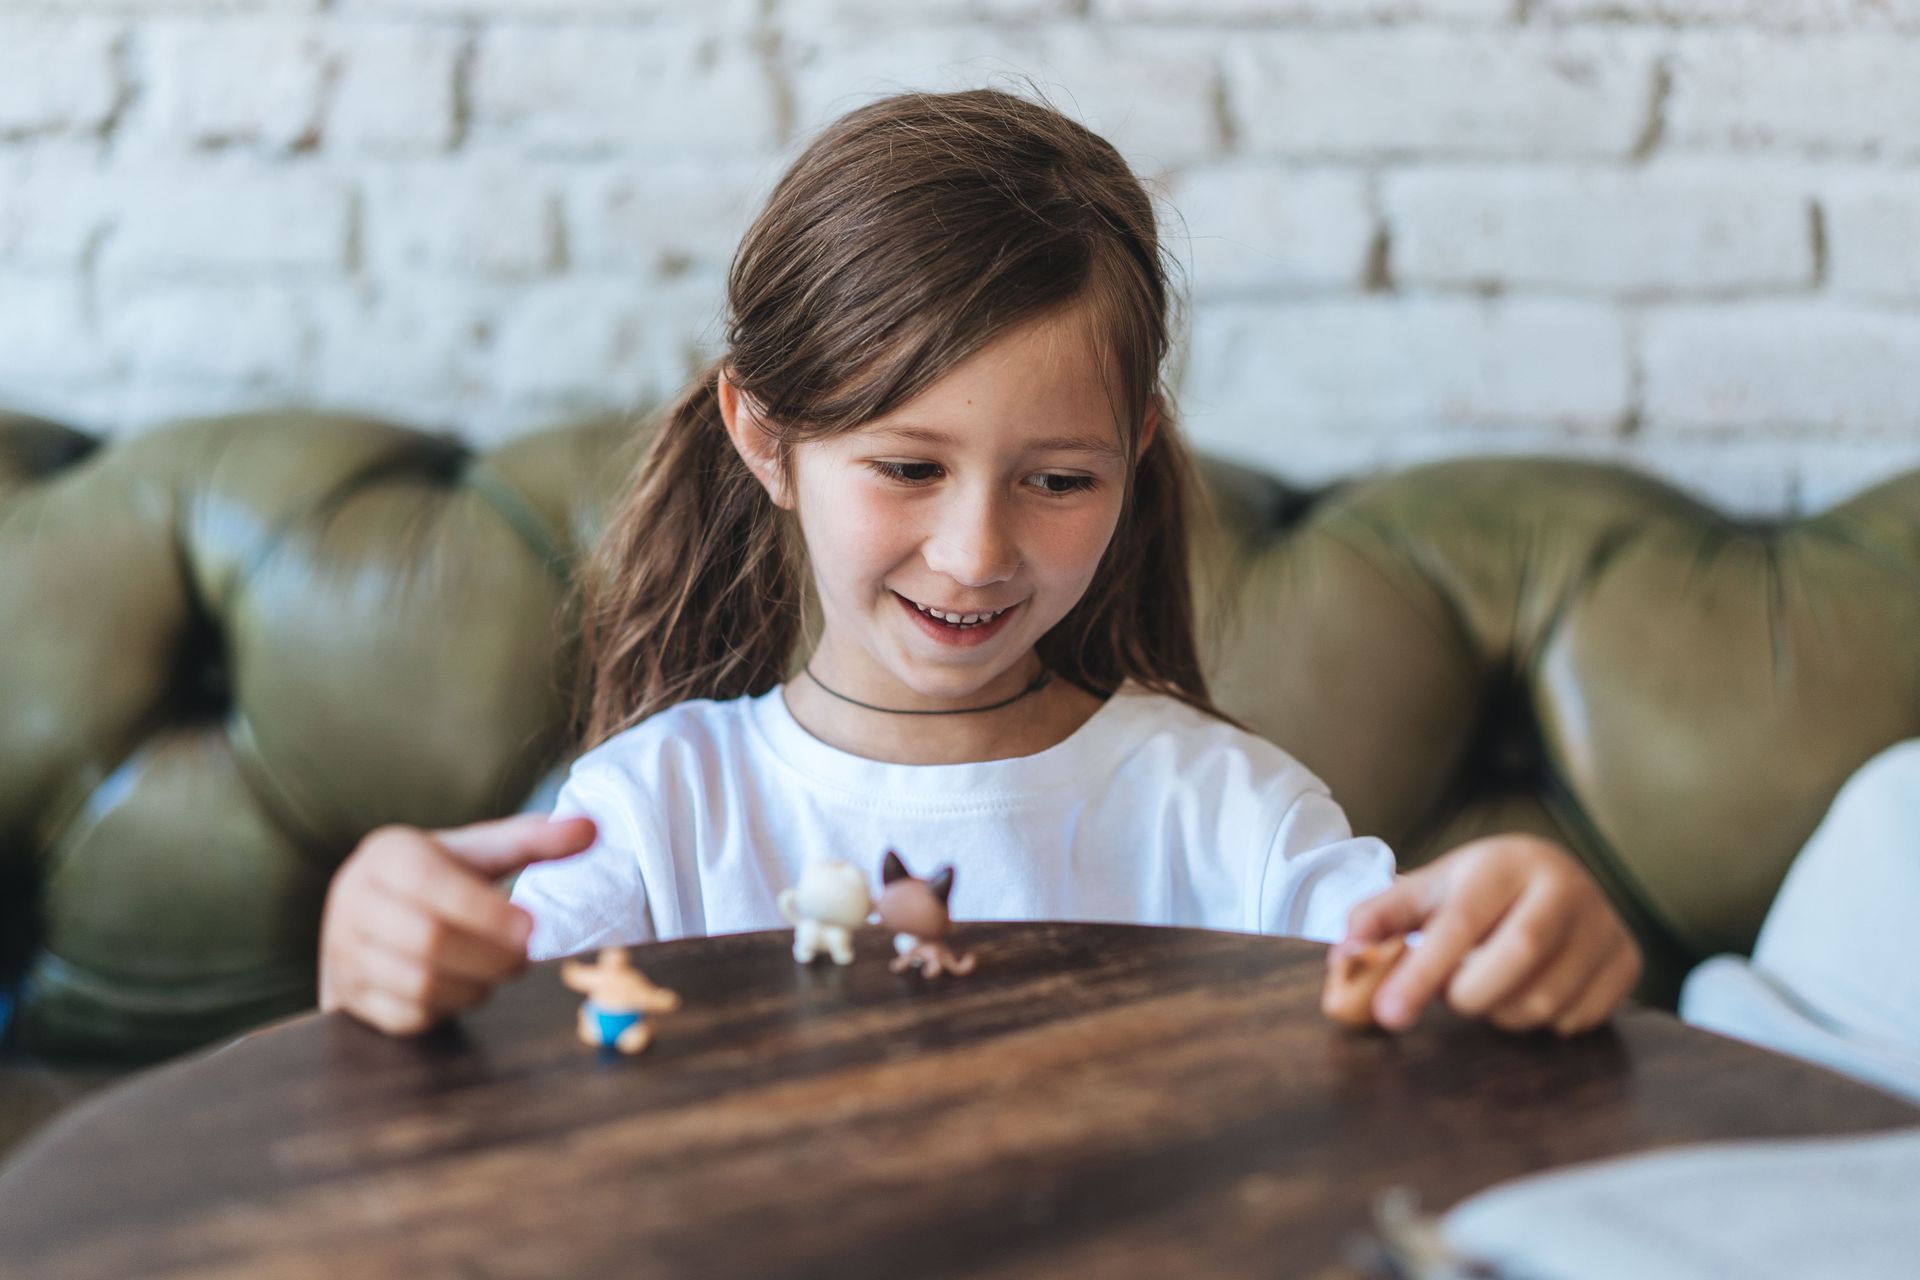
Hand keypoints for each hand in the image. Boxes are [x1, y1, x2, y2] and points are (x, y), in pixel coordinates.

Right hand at [319, 813, 597, 1035]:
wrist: (370, 913)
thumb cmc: (437, 879)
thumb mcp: (478, 853)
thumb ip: (532, 841)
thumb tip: (592, 829)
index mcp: (388, 855)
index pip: (434, 886)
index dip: (489, 914)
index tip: (533, 929)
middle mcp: (354, 900)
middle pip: (429, 941)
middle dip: (490, 957)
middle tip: (524, 959)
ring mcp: (343, 953)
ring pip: (419, 984)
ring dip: (475, 987)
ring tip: (499, 972)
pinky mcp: (346, 997)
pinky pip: (405, 1017)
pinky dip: (447, 1010)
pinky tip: (466, 989)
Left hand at [1341, 834, 1641, 1035]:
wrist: (1546, 875)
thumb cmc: (1475, 891)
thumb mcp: (1426, 891)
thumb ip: (1380, 917)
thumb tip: (1345, 954)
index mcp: (1506, 863)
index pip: (1461, 924)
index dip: (1421, 973)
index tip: (1387, 1015)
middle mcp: (1565, 886)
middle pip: (1515, 961)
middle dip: (1468, 995)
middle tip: (1450, 997)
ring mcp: (1604, 923)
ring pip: (1545, 1000)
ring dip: (1502, 1012)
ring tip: (1488, 986)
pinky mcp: (1628, 959)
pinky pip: (1579, 1019)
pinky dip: (1543, 1022)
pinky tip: (1529, 991)